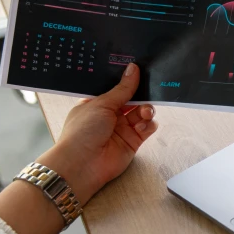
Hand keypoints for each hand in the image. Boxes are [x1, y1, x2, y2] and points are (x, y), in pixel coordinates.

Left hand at [38, 64, 157, 203]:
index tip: (140, 69)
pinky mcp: (133, 141)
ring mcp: (123, 128)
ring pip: (142, 112)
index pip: (117, 88)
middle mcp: (111, 114)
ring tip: (144, 112)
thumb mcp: (101, 104)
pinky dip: (149, 125)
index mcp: (98, 103)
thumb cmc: (84, 130)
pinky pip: (147, 128)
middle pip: (133, 99)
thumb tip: (133, 68)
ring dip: (146, 109)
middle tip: (150, 88)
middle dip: (142, 94)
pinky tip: (143, 126)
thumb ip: (122, 89)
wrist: (83, 164)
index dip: (128, 80)